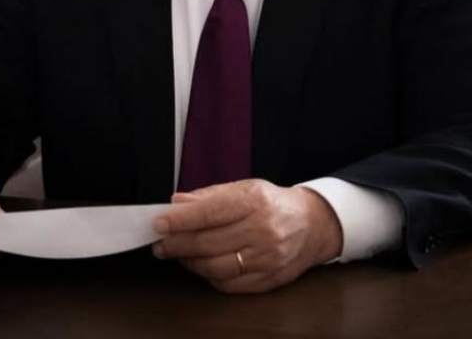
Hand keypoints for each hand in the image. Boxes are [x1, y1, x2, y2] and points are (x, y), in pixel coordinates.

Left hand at [151, 179, 342, 293]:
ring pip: (215, 267)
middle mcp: (262, 231)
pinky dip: (208, 276)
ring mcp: (266, 258)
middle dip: (177, 244)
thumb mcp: (244, 188)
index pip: (209, 213)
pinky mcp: (268, 279)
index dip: (180, 220)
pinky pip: (228, 284)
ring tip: (177, 253)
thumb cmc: (273, 204)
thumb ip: (209, 196)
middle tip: (159, 243)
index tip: (158, 223)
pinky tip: (200, 265)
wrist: (313, 225)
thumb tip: (176, 204)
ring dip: (189, 262)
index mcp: (254, 202)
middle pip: (208, 243)